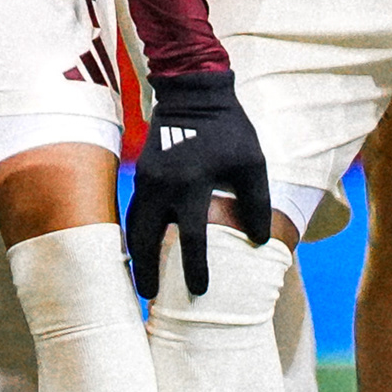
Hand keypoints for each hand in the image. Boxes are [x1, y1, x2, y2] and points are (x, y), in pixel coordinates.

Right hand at [123, 69, 269, 297]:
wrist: (193, 94)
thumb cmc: (228, 130)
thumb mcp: (252, 163)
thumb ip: (257, 203)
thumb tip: (259, 241)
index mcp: (191, 185)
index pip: (191, 238)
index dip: (196, 268)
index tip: (201, 292)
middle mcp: (163, 187)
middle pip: (147, 240)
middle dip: (148, 271)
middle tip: (152, 296)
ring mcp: (147, 180)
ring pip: (134, 228)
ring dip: (138, 255)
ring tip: (142, 279)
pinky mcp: (142, 173)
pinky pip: (133, 211)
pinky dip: (135, 233)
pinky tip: (140, 247)